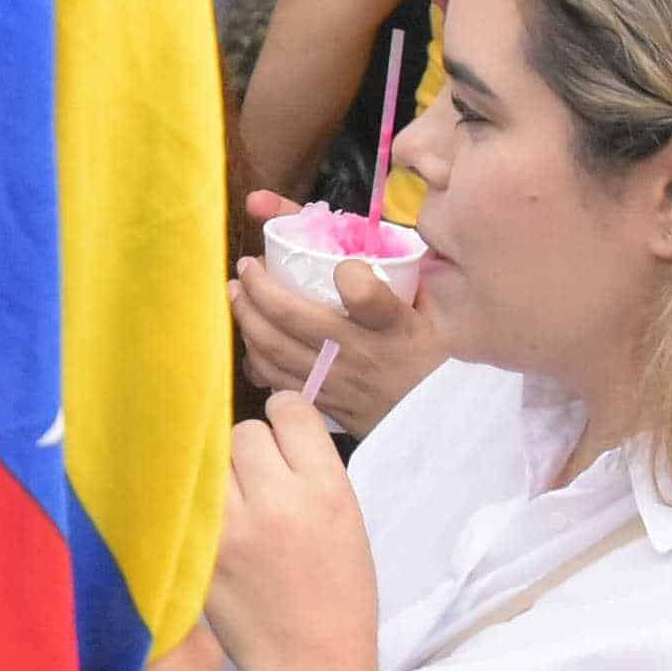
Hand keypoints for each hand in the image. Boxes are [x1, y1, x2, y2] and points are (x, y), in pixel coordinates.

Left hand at [204, 391, 383, 670]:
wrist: (312, 667)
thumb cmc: (337, 597)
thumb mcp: (346, 523)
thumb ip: (309, 474)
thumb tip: (270, 431)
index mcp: (327, 490)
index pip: (290, 411)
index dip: (283, 418)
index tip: (278, 435)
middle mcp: (279, 501)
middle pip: (244, 431)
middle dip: (250, 452)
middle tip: (256, 485)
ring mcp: (233, 527)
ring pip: (210, 460)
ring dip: (218, 475)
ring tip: (233, 509)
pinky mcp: (200, 553)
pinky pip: (187, 499)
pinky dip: (194, 505)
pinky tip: (206, 525)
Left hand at [229, 187, 441, 438]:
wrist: (434, 419)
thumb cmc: (429, 359)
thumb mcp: (427, 313)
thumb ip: (397, 280)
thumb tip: (358, 251)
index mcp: (391, 324)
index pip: (367, 293)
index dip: (349, 272)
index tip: (335, 260)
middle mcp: (359, 352)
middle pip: (291, 317)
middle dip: (257, 287)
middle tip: (245, 267)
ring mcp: (335, 381)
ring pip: (273, 350)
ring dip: (246, 318)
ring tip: (237, 296)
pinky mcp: (323, 403)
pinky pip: (276, 380)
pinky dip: (256, 358)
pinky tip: (252, 341)